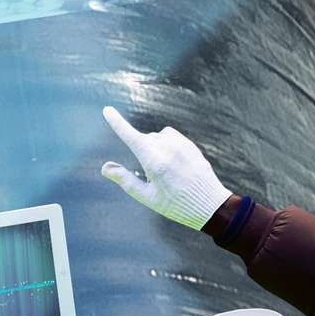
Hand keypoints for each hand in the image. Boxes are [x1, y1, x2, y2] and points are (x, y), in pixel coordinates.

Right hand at [101, 106, 231, 229]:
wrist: (210, 205)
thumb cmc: (176, 205)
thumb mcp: (147, 197)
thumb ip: (125, 180)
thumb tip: (105, 167)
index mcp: (154, 161)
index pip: (130, 137)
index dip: (117, 123)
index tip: (107, 110)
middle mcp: (167, 148)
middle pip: (144, 140)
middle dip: (142, 152)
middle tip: (154, 177)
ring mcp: (181, 144)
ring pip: (157, 137)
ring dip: (155, 147)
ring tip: (167, 171)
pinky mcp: (190, 144)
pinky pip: (171, 137)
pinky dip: (167, 146)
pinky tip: (176, 165)